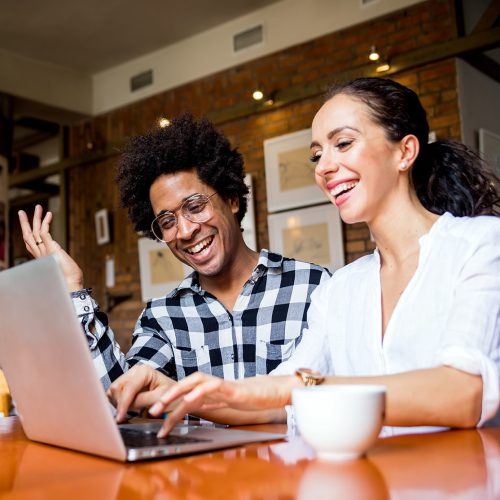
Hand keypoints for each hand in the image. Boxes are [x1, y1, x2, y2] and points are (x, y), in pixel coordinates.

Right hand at [18, 204, 83, 290]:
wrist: (70, 285)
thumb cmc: (69, 279)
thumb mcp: (62, 267)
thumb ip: (59, 261)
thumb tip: (62, 259)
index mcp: (41, 259)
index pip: (30, 244)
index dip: (28, 233)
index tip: (28, 225)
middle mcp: (40, 254)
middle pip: (28, 236)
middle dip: (25, 223)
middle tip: (22, 212)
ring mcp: (44, 251)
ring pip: (35, 231)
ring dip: (35, 218)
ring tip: (38, 207)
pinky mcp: (51, 249)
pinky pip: (45, 232)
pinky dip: (46, 222)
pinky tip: (49, 214)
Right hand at [107, 364, 175, 422]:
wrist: (177, 395)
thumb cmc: (172, 395)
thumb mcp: (160, 398)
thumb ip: (142, 400)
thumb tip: (126, 407)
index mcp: (144, 371)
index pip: (128, 388)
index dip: (123, 404)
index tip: (120, 418)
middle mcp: (134, 371)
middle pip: (116, 388)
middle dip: (119, 403)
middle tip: (125, 416)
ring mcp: (129, 377)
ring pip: (113, 391)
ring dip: (117, 404)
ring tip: (128, 412)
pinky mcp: (126, 385)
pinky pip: (114, 395)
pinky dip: (117, 403)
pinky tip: (126, 410)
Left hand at [148, 373, 295, 436]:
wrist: (268, 393)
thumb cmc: (245, 398)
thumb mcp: (220, 403)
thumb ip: (206, 402)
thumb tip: (190, 407)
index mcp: (206, 387)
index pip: (182, 393)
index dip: (167, 403)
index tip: (154, 417)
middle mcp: (209, 383)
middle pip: (182, 385)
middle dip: (165, 398)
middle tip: (150, 411)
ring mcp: (219, 383)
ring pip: (192, 384)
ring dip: (175, 395)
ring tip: (162, 407)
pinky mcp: (230, 387)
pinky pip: (211, 387)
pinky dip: (198, 392)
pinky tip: (188, 400)